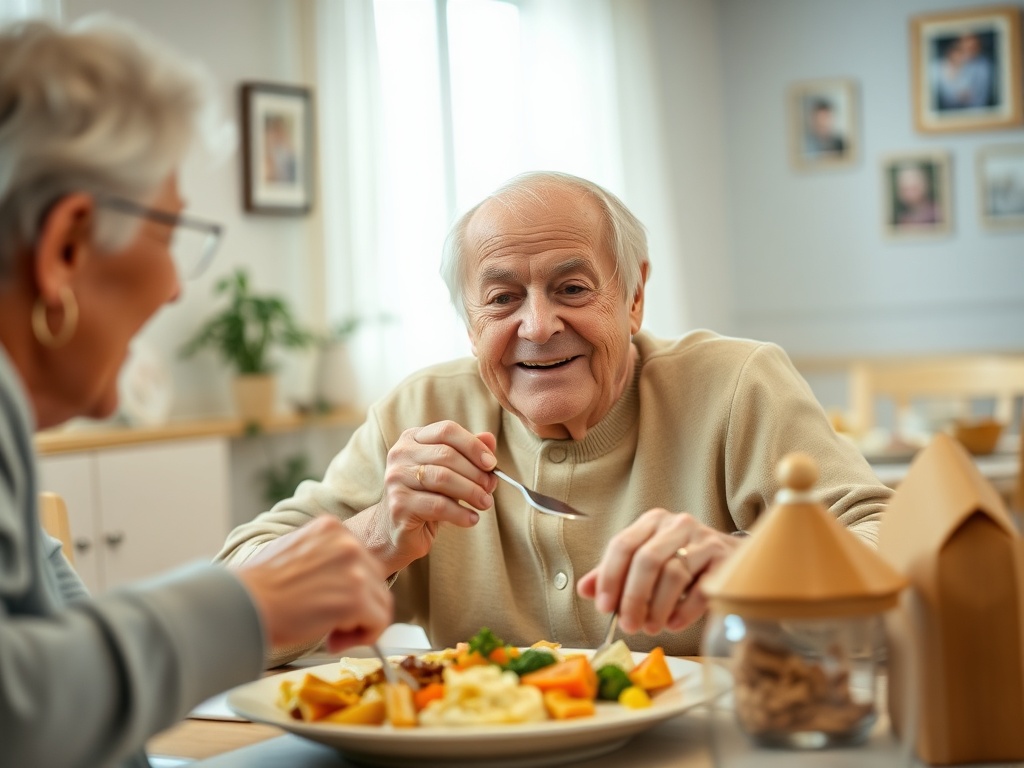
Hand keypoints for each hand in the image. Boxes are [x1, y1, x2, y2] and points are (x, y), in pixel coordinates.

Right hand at [236, 515, 392, 654]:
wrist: (240, 606)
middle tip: (332, 626)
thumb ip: (325, 560)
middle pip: (376, 580)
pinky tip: (334, 640)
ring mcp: (353, 568)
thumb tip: (346, 582)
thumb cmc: (258, 589)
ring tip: (331, 635)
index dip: (352, 588)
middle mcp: (347, 542)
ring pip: (381, 602)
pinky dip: (364, 637)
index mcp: (331, 528)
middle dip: (358, 607)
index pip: (362, 560)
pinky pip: (379, 622)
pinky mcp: (355, 598)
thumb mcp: (296, 554)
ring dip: (359, 624)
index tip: (332, 604)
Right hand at [359, 422, 497, 572]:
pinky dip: (461, 513)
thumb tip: (490, 439)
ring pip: (443, 479)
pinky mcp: (398, 504)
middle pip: (446, 454)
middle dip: (475, 473)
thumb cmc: (427, 497)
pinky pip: (438, 505)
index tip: (492, 463)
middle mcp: (400, 454)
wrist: (397, 530)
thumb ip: (468, 454)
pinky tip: (472, 519)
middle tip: (491, 487)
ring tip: (485, 503)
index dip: (473, 445)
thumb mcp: (450, 473)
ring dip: (471, 492)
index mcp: (412, 438)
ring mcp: (396, 478)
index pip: (446, 430)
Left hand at [576, 508, 742, 635]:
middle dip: (633, 597)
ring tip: (651, 627)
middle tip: (628, 625)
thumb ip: (616, 573)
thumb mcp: (647, 562)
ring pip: (674, 574)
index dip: (610, 577)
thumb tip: (585, 589)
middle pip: (647, 559)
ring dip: (658, 608)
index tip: (604, 607)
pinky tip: (674, 624)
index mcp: (652, 522)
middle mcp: (678, 525)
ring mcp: (704, 540)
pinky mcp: (725, 560)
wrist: (732, 558)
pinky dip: (684, 612)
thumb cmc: (683, 561)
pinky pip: (701, 589)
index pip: (623, 544)